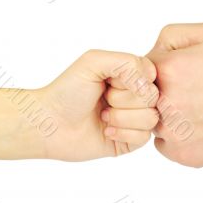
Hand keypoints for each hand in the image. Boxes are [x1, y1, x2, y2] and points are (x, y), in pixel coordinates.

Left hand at [36, 50, 158, 160]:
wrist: (51, 123)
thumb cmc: (68, 90)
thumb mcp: (93, 62)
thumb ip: (126, 62)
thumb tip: (149, 86)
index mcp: (130, 75)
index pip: (151, 75)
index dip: (131, 80)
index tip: (109, 81)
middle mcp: (135, 96)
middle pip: (152, 97)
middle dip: (122, 99)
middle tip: (103, 100)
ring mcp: (135, 119)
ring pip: (150, 118)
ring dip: (121, 117)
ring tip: (103, 116)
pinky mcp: (131, 140)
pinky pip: (144, 137)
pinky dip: (121, 133)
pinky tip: (105, 131)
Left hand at [146, 23, 202, 166]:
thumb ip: (171, 36)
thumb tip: (150, 55)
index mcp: (169, 70)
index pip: (140, 70)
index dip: (160, 71)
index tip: (178, 75)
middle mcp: (165, 103)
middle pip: (144, 98)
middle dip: (160, 93)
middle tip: (190, 93)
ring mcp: (172, 132)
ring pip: (152, 122)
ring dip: (167, 116)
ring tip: (198, 110)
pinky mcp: (182, 154)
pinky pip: (164, 144)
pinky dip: (176, 137)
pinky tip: (199, 127)